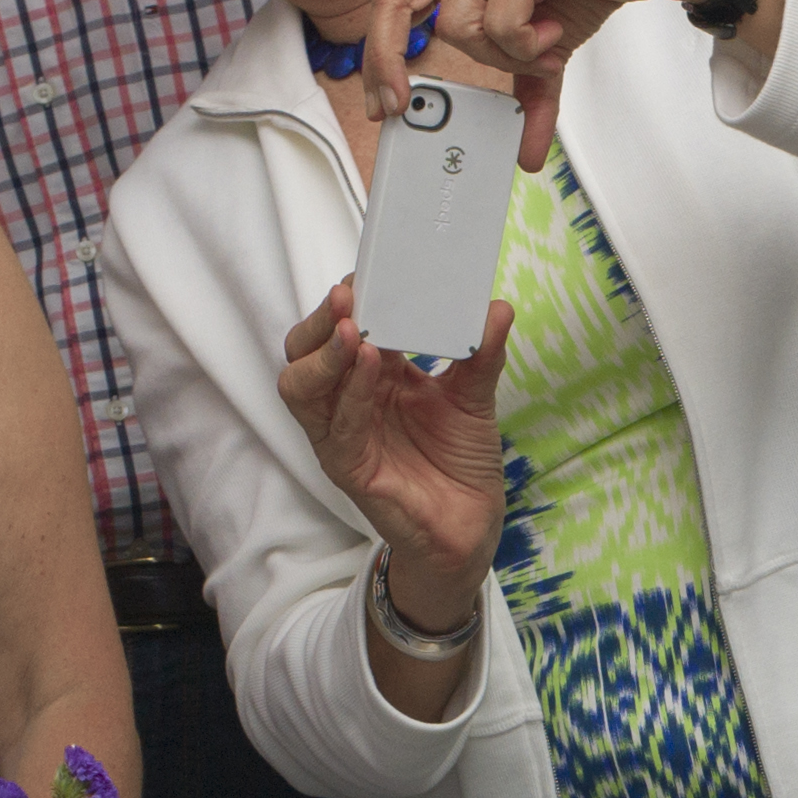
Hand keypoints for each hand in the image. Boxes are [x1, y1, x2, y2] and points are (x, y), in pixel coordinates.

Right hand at [278, 276, 510, 628]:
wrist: (470, 526)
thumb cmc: (461, 462)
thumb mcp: (476, 396)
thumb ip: (482, 353)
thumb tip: (497, 307)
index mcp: (373, 375)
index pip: (340, 326)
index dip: (350, 299)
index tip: (370, 271)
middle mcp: (349, 400)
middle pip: (304, 349)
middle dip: (320, 320)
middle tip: (347, 296)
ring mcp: (341, 433)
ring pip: (300, 386)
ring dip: (323, 354)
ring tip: (351, 330)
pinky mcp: (347, 467)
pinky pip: (333, 428)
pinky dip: (348, 394)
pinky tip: (369, 367)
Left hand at [365, 0, 762, 165]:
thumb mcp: (548, 45)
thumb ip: (528, 92)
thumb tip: (526, 155)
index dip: (378, 46)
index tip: (382, 100)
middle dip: (386, 58)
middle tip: (400, 105)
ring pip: (459, 26)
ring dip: (503, 53)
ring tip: (543, 42)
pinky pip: (500, 23)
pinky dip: (527, 43)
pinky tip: (554, 29)